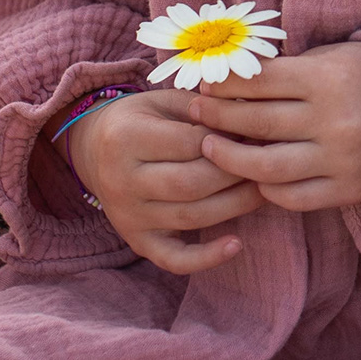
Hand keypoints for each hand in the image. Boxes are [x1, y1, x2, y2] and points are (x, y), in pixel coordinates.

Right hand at [64, 88, 264, 274]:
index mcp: (126, 137)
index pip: (189, 143)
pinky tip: (236, 244)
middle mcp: (121, 179)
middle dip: (235, 174)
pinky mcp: (136, 240)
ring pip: (190, 217)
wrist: (94, 149)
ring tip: (264, 191)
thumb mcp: (166, 101)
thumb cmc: (143, 120)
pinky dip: (206, 258)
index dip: (228, 140)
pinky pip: (173, 258)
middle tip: (266, 163)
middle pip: (191, 184)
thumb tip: (253, 118)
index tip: (257, 134)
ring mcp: (127, 214)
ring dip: (234, 206)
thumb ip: (204, 109)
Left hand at [191, 40, 360, 213]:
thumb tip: (227, 80)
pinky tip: (253, 176)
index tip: (203, 84)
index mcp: (328, 80)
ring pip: (266, 167)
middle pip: (255, 123)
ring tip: (210, 147)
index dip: (224, 83)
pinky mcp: (348, 190)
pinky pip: (292, 197)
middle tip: (195, 112)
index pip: (259, 82)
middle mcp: (334, 121)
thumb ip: (286, 71)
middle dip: (216, 117)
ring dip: (229, 158)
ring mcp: (341, 160)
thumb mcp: (331, 58)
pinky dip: (266, 188)